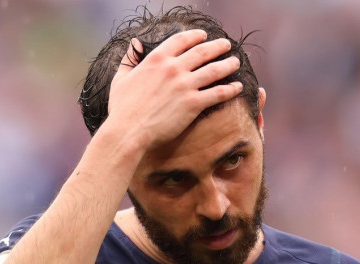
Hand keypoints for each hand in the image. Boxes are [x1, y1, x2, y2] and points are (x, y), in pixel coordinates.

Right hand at [106, 29, 242, 149]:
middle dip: (217, 47)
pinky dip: (230, 89)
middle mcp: (173, 68)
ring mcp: (185, 85)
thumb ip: (129, 59)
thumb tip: (134, 43)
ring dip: (228, 64)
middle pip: (202, 52)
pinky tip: (238, 87)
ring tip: (236, 62)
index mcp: (156, 59)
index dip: (195, 36)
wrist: (129, 132)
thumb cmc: (122, 109)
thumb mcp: (121, 78)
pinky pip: (218, 93)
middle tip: (227, 45)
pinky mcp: (193, 104)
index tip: (204, 36)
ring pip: (214, 70)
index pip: (181, 40)